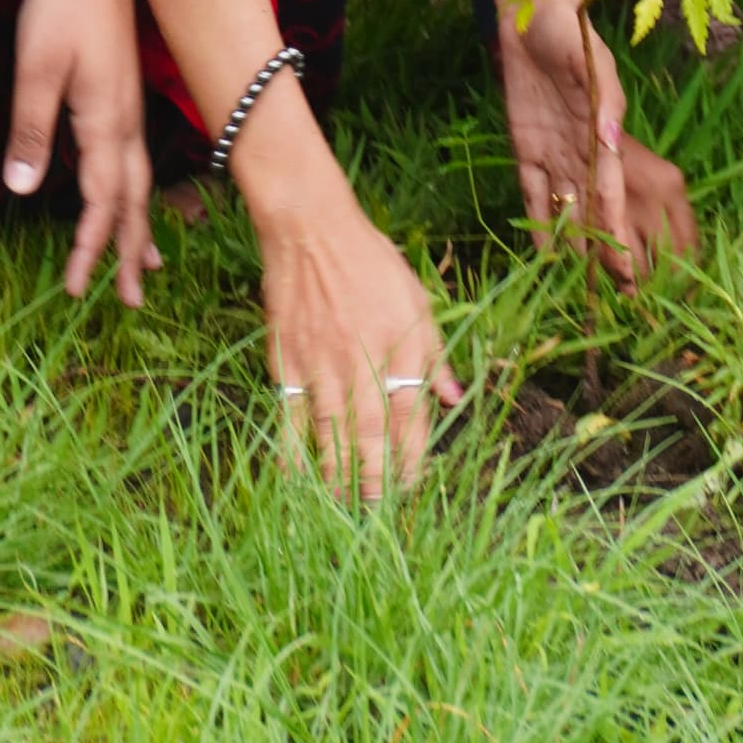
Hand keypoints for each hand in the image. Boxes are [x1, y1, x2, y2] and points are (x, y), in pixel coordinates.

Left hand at [2, 0, 157, 304]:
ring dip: (141, 226)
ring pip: (140, 181)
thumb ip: (30, 130)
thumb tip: (23, 190)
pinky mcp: (123, 93)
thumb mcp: (36, 69)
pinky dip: (135, 192)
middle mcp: (126, 121)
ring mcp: (129, 107)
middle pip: (134, 201)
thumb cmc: (62, 7)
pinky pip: (134, 159)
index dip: (88, 248)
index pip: (103, 202)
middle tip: (130, 300)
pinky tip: (126, 195)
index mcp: (106, 121)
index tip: (73, 287)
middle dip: (130, 253)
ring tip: (146, 264)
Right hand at [261, 206, 461, 500]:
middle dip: (376, 478)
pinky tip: (298, 479)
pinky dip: (293, 450)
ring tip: (343, 509)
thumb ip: (434, 351)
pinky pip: (289, 416)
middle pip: (370, 431)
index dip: (413, 453)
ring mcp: (321, 362)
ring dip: (338, 474)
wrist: (310, 230)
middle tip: (379, 512)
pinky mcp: (286, 361)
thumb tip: (456, 398)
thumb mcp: (416, 298)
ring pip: (331, 431)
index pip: (410, 411)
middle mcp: (362, 358)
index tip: (414, 483)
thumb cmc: (370, 261)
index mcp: (401, 342)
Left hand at [495, 0, 697, 275]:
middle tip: (618, 295)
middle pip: (594, 210)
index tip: (628, 268)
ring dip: (574, 244)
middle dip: (606, 251)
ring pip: (567, 209)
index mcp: (604, 133)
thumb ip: (603, 100)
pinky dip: (538, 223)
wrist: (531, 14)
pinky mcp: (526, 149)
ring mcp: (555, 153)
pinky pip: (533, 194)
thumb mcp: (591, 60)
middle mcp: (582, 151)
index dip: (617, 230)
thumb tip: (613, 142)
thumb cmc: (571, 31)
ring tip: (581, 287)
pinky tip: (542, 254)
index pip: (611, 192)